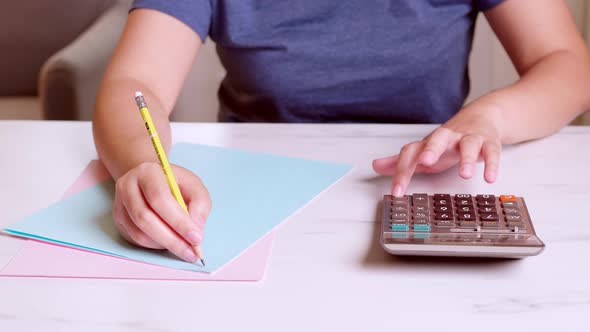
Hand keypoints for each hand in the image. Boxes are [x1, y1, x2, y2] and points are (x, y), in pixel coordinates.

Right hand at [112, 162, 211, 261]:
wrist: (152, 180)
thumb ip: (200, 204)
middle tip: (191, 251)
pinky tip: (169, 243)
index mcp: (148, 172)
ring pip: (139, 233)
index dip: (179, 221)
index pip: (160, 198)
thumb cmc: (175, 184)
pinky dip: (155, 245)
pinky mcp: (119, 220)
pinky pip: (135, 239)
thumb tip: (196, 228)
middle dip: (171, 239)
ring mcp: (120, 204)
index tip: (196, 238)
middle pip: (145, 218)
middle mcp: (128, 186)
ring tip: (184, 248)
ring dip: (164, 244)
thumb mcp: (194, 186)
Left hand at [372, 102, 504, 195]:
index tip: (397, 191)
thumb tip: (375, 165)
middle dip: (431, 150)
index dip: (402, 171)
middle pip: (437, 139)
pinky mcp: (489, 142)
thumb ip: (402, 161)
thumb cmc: (448, 141)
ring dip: (467, 159)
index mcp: (429, 143)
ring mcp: (469, 138)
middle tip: (425, 162)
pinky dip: (492, 164)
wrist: (482, 117)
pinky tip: (490, 177)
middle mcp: (447, 138)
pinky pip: (491, 151)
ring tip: (465, 175)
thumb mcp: (423, 151)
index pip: (411, 153)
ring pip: (469, 144)